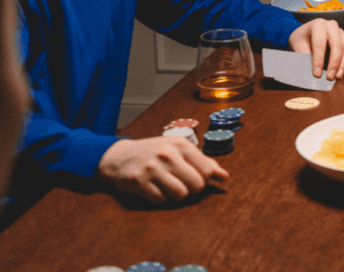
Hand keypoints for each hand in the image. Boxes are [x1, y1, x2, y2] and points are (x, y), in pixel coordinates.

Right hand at [96, 137, 228, 203]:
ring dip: (175, 195)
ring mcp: (153, 168)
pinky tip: (153, 188)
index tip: (192, 176)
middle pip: (196, 185)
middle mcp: (168, 154)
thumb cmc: (154, 152)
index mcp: (181, 144)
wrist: (118, 156)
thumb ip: (203, 161)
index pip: (207, 171)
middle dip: (190, 189)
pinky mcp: (140, 182)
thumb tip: (224, 176)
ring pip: (180, 195)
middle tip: (179, 182)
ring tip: (166, 186)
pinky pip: (161, 201)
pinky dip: (159, 198)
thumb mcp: (178, 150)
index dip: (202, 179)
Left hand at [288, 18, 343, 78]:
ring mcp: (341, 32)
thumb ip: (304, 58)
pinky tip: (342, 72)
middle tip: (330, 77)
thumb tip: (311, 74)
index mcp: (318, 25)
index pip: (319, 44)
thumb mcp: (298, 46)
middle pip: (337, 45)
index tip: (317, 74)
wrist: (306, 34)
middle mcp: (331, 26)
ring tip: (338, 77)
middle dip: (334, 63)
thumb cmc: (301, 40)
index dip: (318, 60)